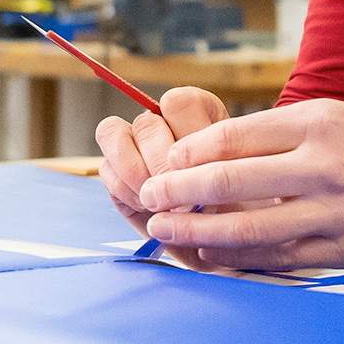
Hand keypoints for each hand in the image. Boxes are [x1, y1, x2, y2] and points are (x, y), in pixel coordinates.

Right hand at [94, 87, 229, 263]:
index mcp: (198, 111)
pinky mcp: (114, 169)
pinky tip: (147, 210)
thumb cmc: (237, 208)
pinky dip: (125, 191)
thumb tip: (176, 169)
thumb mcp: (238, 183)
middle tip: (178, 200)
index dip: (184, 135)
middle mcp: (163, 120)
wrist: (221, 240)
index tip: (199, 171)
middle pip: (146, 123)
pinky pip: (105, 168)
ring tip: (157, 204)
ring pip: (112, 132)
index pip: (177, 102)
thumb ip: (212, 164)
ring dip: (134, 173)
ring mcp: (134, 142)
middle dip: (159, 166)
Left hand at [133, 98, 343, 271]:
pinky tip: (216, 257)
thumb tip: (217, 152)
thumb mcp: (343, 116)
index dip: (190, 153)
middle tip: (147, 199)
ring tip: (166, 233)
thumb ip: (285, 134)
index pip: (235, 135)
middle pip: (232, 182)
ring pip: (251, 230)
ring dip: (200, 234)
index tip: (165, 162)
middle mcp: (326, 164)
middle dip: (180, 193)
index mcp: (321, 121)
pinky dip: (243, 260)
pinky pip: (283, 260)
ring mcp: (338, 212)